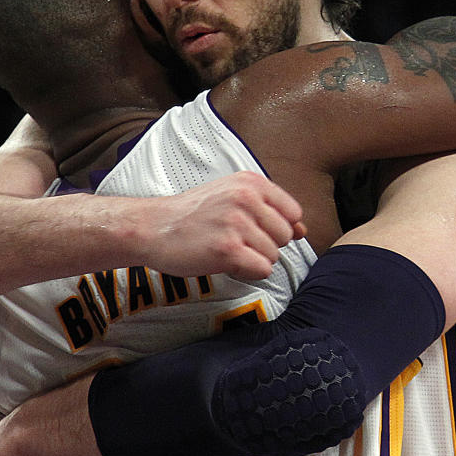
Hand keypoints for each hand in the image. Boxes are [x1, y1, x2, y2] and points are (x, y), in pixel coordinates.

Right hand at [142, 171, 305, 280]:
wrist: (153, 227)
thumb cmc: (192, 214)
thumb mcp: (232, 198)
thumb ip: (270, 210)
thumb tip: (302, 230)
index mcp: (250, 182)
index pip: (293, 212)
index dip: (277, 227)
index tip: (255, 230)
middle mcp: (246, 198)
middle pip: (285, 236)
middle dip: (266, 245)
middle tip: (237, 241)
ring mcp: (237, 223)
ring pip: (274, 255)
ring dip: (254, 260)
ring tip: (228, 250)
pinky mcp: (227, 249)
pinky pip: (262, 270)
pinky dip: (248, 272)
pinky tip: (227, 263)